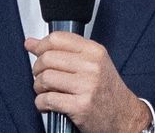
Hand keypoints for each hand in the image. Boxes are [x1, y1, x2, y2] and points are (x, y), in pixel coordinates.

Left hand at [26, 32, 151, 132]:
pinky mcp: (80, 106)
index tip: (36, 51)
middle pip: (47, 58)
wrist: (123, 115)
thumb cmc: (106, 89)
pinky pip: (47, 100)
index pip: (58, 38)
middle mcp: (92, 66)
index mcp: (95, 52)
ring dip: (39, 88)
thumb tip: (31, 42)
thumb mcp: (94, 63)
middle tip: (44, 77)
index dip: (41, 45)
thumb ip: (65, 51)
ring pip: (45, 78)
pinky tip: (49, 104)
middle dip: (37, 69)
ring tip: (47, 92)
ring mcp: (87, 86)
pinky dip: (41, 104)